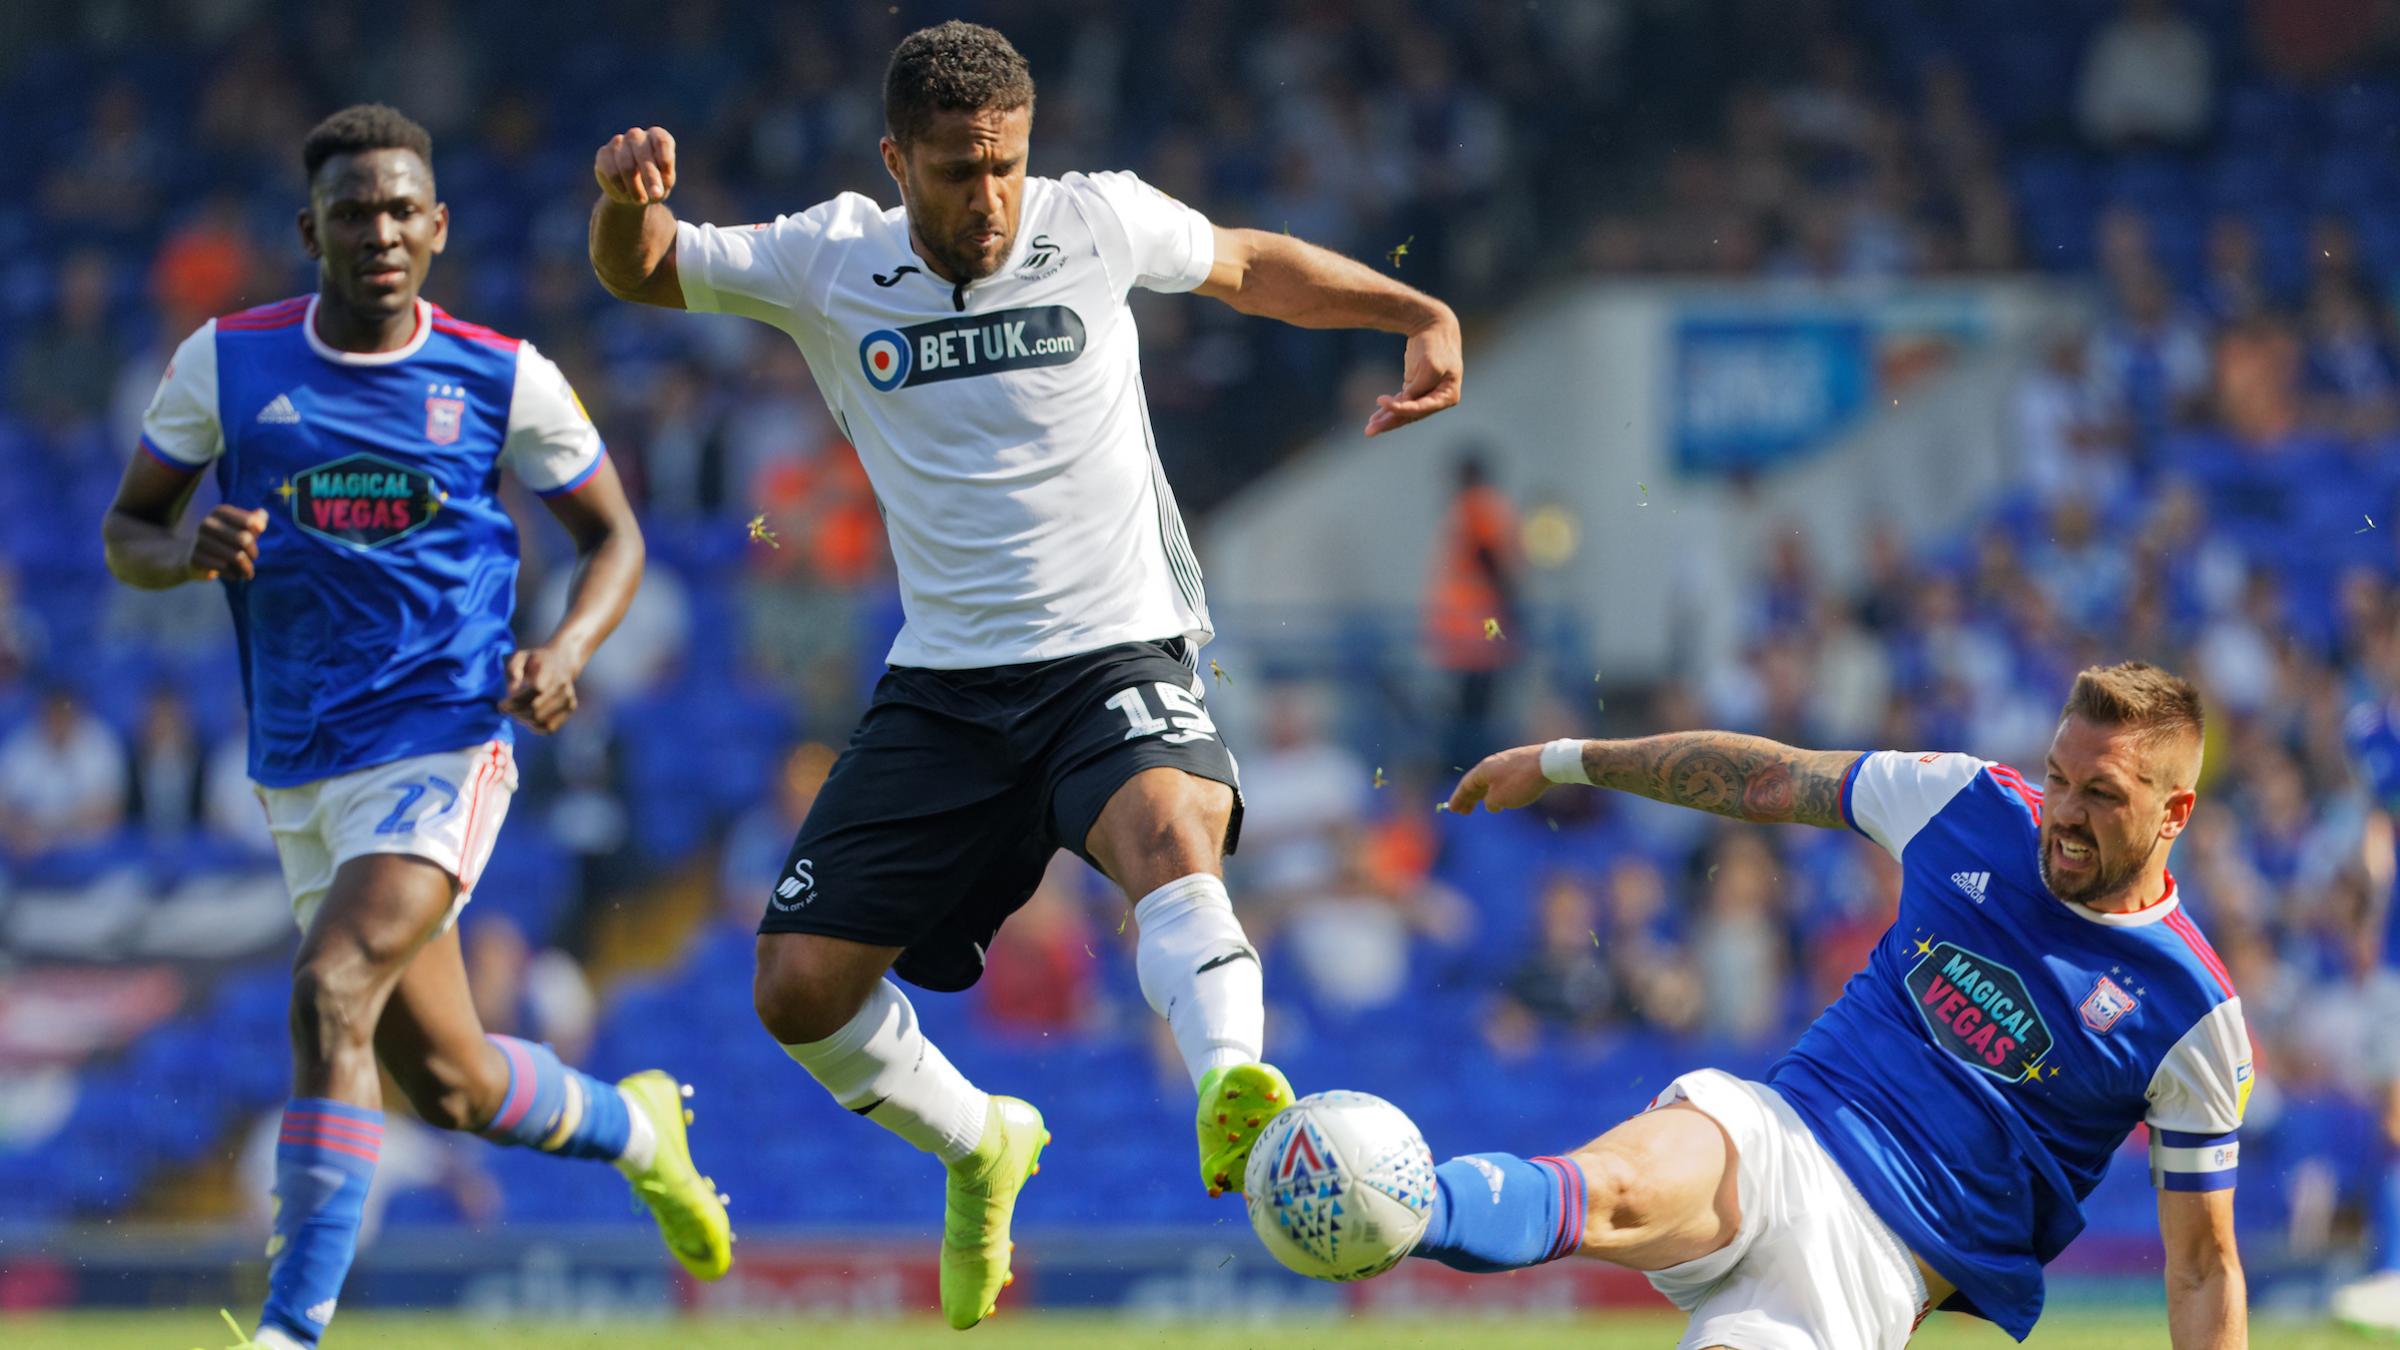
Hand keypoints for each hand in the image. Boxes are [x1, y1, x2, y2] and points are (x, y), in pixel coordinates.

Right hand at [188, 504, 267, 581]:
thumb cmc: (227, 540)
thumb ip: (256, 520)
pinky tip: (234, 575)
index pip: (250, 522)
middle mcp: (208, 523)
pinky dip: (234, 574)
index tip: (254, 539)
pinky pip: (224, 568)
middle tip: (252, 558)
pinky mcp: (195, 557)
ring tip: (248, 572)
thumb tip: (261, 517)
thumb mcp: (241, 528)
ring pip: (236, 556)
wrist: (195, 555)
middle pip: (244, 539)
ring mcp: (200, 540)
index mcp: (221, 512)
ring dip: (247, 568)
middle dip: (253, 552)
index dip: (257, 533)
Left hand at [497, 645, 582, 733]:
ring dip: (524, 720)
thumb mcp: (520, 657)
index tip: (501, 704)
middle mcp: (562, 685)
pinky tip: (527, 720)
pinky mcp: (571, 707)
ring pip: (541, 721)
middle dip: (516, 713)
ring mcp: (569, 697)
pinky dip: (535, 728)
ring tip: (516, 713)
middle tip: (506, 710)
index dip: (516, 701)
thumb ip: (512, 669)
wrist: (563, 659)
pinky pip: (550, 727)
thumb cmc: (536, 660)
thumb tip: (512, 691)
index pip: (535, 691)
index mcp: (550, 671)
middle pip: (536, 709)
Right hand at [595, 125, 677, 205]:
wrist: (632, 190)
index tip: (668, 178)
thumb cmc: (654, 182)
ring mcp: (618, 141)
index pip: (662, 141)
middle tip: (655, 196)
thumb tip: (655, 191)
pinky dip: (620, 186)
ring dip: (635, 187)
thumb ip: (663, 183)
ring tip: (640, 200)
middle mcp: (636, 135)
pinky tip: (625, 193)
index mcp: (656, 136)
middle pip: (644, 154)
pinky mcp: (603, 154)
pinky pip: (612, 172)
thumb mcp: (665, 183)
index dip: (665, 160)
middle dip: (651, 178)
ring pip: (626, 165)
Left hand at [1365, 306, 1461, 436]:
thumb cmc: (1435, 344)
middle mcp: (1439, 399)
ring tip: (1369, 428)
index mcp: (1448, 395)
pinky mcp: (1416, 389)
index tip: (1381, 401)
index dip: (1401, 408)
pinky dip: (1390, 409)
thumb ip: (1420, 387)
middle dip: (1390, 422)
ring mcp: (1427, 395)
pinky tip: (1376, 416)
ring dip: (1387, 419)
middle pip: (1412, 415)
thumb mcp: (1431, 365)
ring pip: (1405, 412)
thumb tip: (1405, 403)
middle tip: (1370, 431)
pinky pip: (1402, 403)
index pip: (1421, 408)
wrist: (1434, 326)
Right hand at [1444, 744, 1553, 813]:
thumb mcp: (1500, 798)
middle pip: (1476, 783)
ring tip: (1480, 805)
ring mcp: (1507, 763)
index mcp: (1483, 770)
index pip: (1466, 785)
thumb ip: (1490, 802)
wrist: (1549, 764)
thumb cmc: (1521, 782)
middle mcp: (1493, 764)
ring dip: (1484, 794)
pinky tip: (1503, 798)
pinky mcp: (1521, 765)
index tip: (1452, 809)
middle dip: (1469, 798)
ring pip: (1491, 781)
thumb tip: (1491, 803)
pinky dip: (1497, 791)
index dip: (1458, 798)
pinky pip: (1503, 780)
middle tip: (1463, 812)